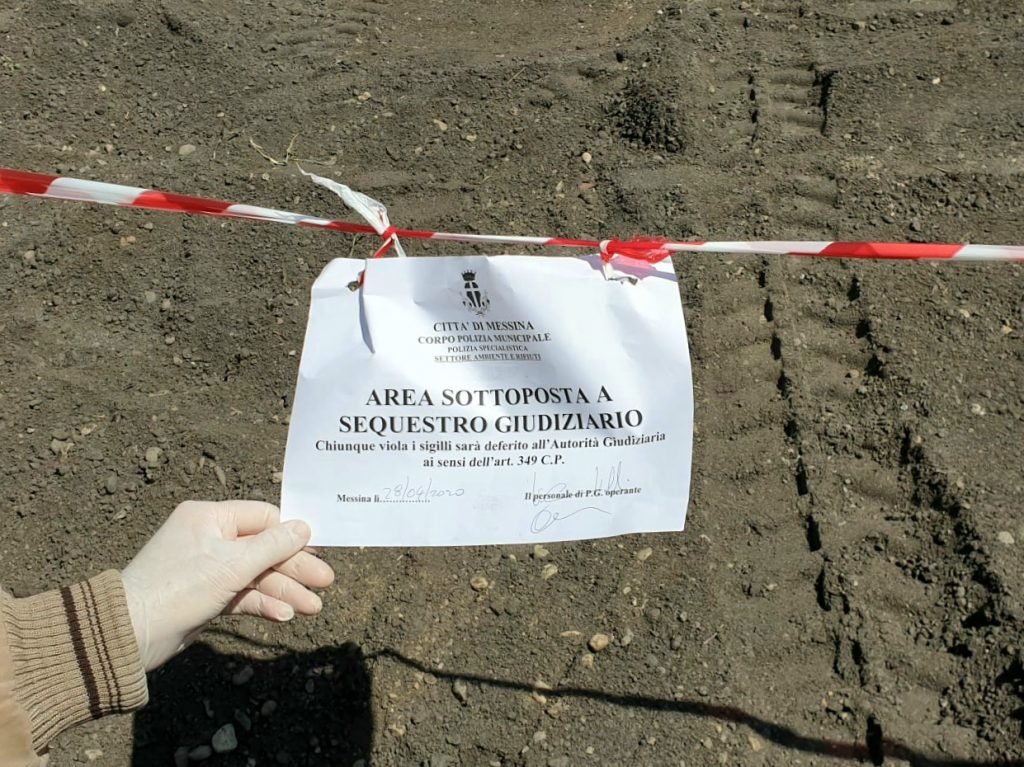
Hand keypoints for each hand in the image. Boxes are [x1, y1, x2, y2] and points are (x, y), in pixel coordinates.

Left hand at [121, 500, 334, 671]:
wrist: (131, 634)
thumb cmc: (178, 588)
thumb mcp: (232, 564)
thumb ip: (273, 546)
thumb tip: (304, 526)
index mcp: (209, 517)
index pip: (263, 517)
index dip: (291, 534)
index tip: (318, 550)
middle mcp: (209, 538)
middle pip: (263, 548)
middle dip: (294, 568)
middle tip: (326, 582)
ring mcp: (208, 569)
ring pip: (256, 575)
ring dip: (284, 590)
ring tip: (314, 607)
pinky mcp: (207, 596)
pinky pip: (243, 594)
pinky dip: (263, 603)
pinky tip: (285, 616)